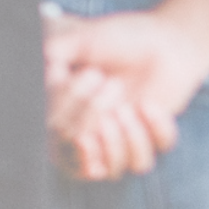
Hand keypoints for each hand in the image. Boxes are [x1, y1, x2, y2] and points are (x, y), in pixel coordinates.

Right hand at [43, 9, 208, 179]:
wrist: (164, 39)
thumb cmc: (119, 38)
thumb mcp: (83, 39)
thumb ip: (57, 50)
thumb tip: (44, 62)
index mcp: (66, 116)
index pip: (53, 138)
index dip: (62, 117)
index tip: (75, 78)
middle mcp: (91, 135)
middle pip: (80, 160)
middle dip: (90, 120)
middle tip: (109, 83)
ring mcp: (122, 140)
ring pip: (116, 170)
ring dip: (121, 140)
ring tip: (127, 106)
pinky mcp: (152, 140)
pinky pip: (150, 156)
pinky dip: (152, 132)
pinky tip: (149, 105)